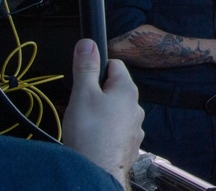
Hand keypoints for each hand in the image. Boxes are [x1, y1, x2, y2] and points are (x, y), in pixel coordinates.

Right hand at [63, 39, 143, 189]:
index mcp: (127, 90)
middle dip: (96, 94)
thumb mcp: (83, 94)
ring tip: (84, 126)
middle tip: (80, 106)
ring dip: (100, 114)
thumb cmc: (91, 134)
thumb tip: (89, 43)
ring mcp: (134, 128)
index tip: (83, 79)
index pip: (114, 65)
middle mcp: (136, 107)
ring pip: (114, 112)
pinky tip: (92, 140)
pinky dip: (104, 132)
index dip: (96, 68)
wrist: (97, 172)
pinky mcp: (128, 145)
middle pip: (114, 89)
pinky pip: (115, 131)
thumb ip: (85, 68)